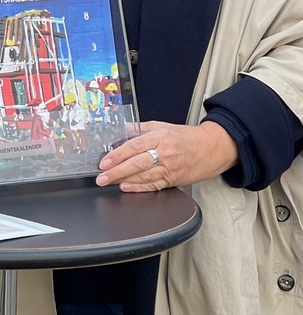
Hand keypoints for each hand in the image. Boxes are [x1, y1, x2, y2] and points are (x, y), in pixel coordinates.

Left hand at [96, 120, 237, 191]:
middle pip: (137, 163)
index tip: (104, 161)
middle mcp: (165, 153)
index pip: (134, 146)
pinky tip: (128, 188)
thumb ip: (141, 128)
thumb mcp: (163, 126)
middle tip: (102, 176)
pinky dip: (140, 188)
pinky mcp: (175, 180)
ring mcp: (170, 168)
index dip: (118, 155)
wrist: (213, 148)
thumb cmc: (187, 137)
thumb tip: (121, 128)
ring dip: (125, 180)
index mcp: (160, 137)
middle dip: (116, 171)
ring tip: (110, 182)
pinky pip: (155, 185)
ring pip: (144, 176)